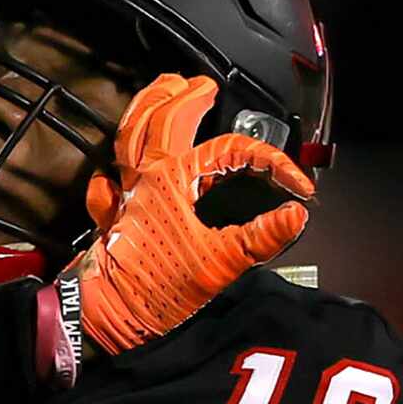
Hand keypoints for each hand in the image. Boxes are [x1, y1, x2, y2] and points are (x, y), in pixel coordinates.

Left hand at [68, 73, 314, 354]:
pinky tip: (113, 170)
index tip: (298, 187)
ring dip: (145, 108)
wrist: (104, 318)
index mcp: (174, 181)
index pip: (231, 152)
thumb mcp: (219, 264)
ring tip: (161, 90)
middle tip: (204, 85)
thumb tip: (296, 215)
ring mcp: (125, 195)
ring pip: (129, 137)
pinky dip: (111, 171)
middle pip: (164, 120)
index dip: (270, 162)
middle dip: (186, 97)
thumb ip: (260, 238)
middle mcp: (145, 179)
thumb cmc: (154, 291)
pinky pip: (106, 185)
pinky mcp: (111, 220)